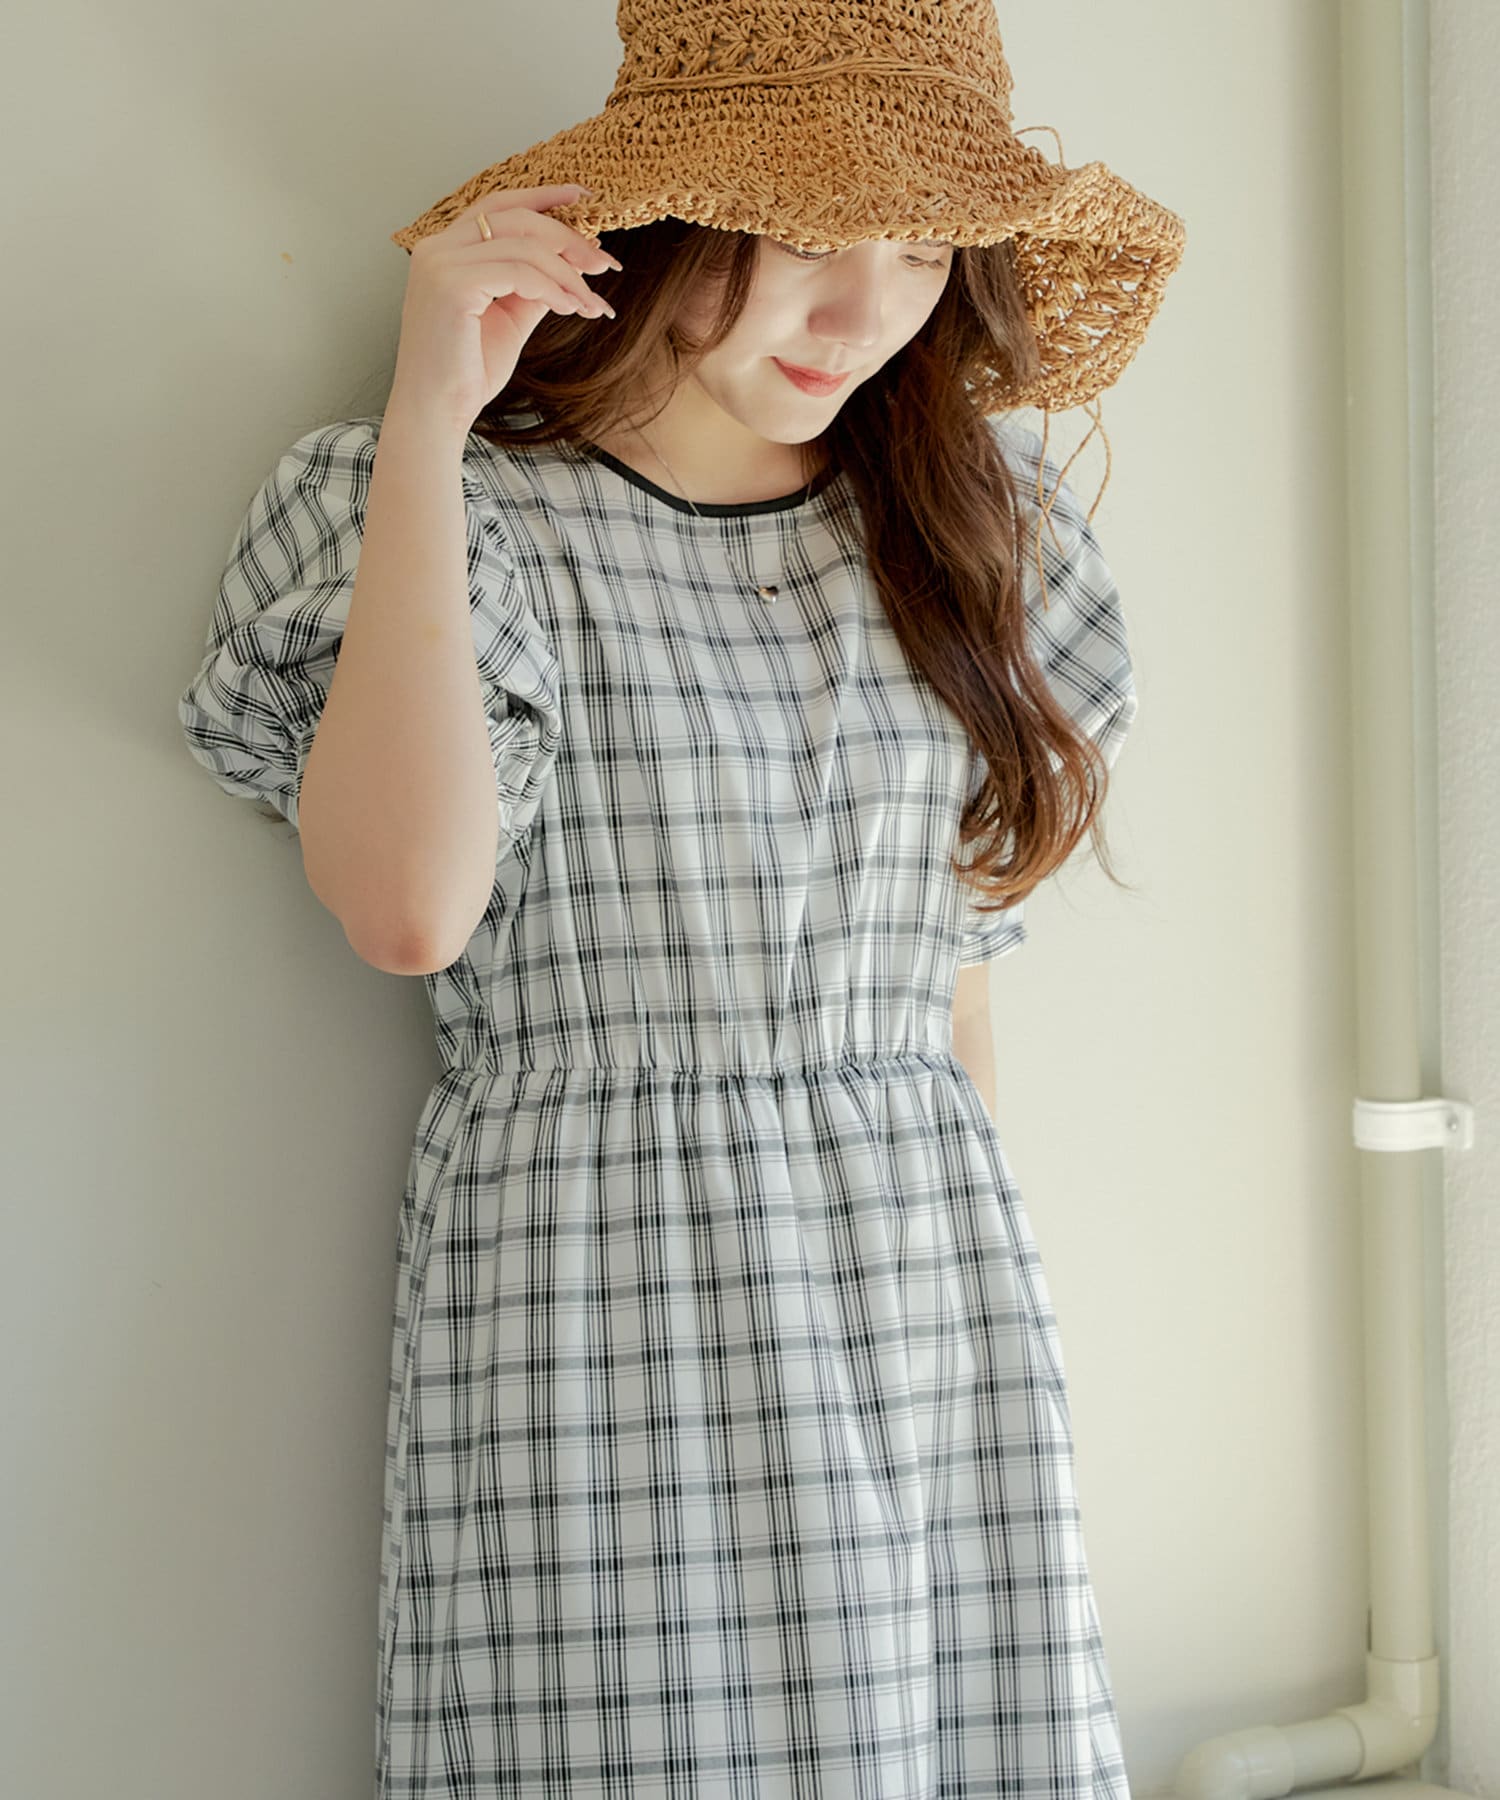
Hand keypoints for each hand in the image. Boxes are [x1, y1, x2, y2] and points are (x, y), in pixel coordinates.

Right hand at [386, 182, 620, 434]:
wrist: (438, 412)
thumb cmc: (468, 371)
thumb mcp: (510, 318)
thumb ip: (533, 285)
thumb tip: (571, 262)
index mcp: (445, 249)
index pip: (498, 205)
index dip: (542, 196)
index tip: (583, 199)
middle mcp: (437, 248)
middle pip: (516, 218)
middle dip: (567, 239)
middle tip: (603, 263)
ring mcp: (441, 263)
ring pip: (524, 246)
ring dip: (568, 274)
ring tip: (590, 304)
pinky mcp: (451, 285)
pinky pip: (519, 272)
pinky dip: (552, 288)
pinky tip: (570, 308)